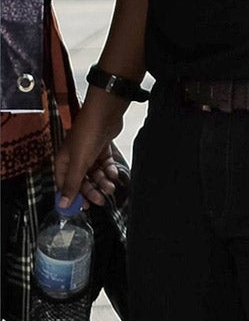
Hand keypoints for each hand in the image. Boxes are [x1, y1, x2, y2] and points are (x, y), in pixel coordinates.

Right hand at [55, 88, 124, 205]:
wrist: (105, 112)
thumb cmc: (88, 134)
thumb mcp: (79, 162)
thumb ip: (72, 183)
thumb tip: (63, 204)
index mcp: (63, 161)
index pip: (64, 184)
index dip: (73, 196)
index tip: (84, 207)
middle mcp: (74, 158)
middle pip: (81, 180)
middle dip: (91, 191)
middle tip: (101, 200)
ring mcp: (88, 152)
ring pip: (94, 173)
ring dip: (102, 181)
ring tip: (111, 187)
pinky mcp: (101, 147)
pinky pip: (104, 163)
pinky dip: (108, 169)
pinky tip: (113, 173)